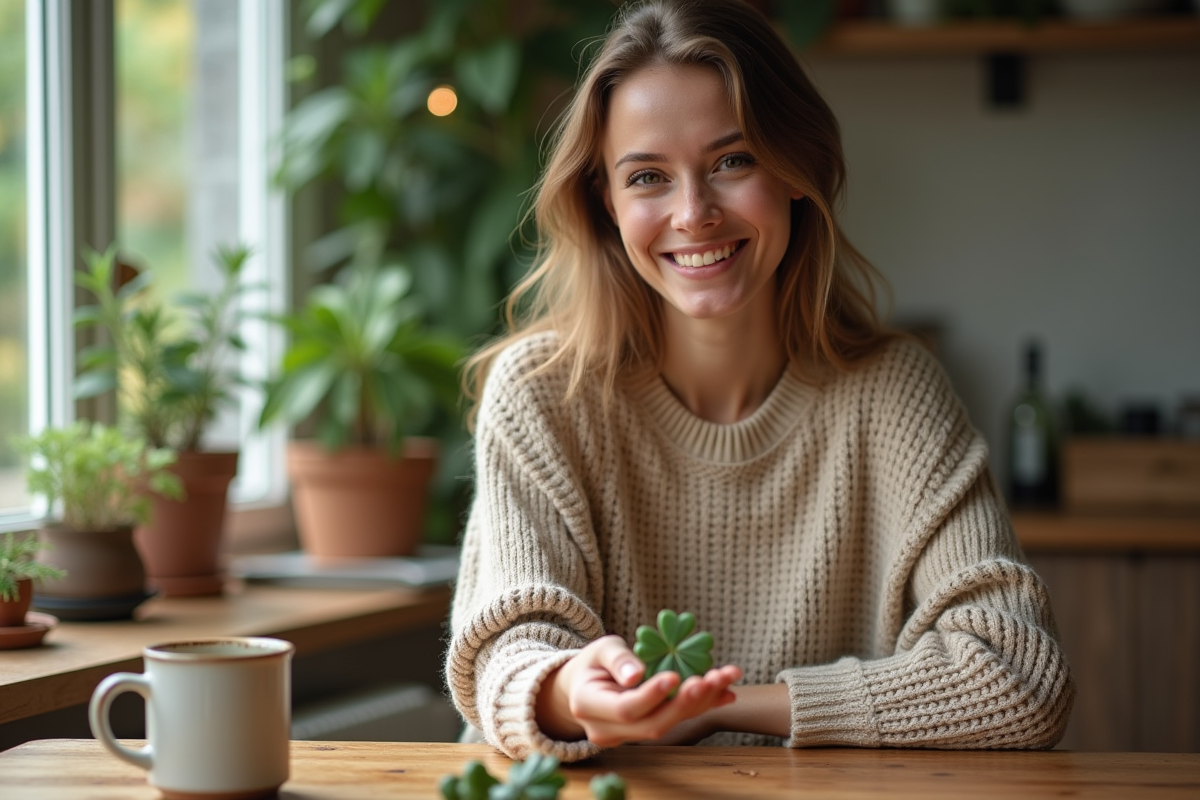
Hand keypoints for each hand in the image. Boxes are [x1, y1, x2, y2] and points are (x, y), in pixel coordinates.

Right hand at [535, 634, 741, 747]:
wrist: (582, 689)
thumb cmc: (592, 664)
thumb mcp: (599, 650)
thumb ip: (618, 660)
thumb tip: (636, 675)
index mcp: (588, 705)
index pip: (625, 708)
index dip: (652, 696)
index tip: (675, 676)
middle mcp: (607, 729)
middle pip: (651, 724)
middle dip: (685, 703)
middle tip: (711, 679)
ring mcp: (627, 736)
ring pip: (667, 724)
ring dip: (700, 702)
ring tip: (724, 677)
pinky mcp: (645, 732)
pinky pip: (674, 721)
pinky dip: (701, 706)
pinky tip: (726, 692)